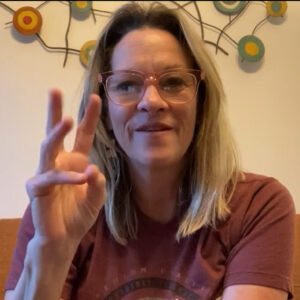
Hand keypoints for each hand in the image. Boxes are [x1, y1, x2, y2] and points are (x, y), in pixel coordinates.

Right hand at [26, 89, 105, 245]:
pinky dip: (68, 177)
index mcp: (76, 160)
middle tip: (54, 89)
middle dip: (55, 111)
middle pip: (57, 132)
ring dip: (57, 133)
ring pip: (48, 147)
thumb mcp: (97, 197)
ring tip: (66, 119)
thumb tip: (92, 168)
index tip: (97, 97)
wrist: (65, 237)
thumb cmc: (80, 213)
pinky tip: (81, 178)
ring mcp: (47, 172)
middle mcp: (60, 162)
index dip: (89, 117)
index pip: (84, 135)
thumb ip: (98, 183)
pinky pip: (52, 177)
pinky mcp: (38, 187)